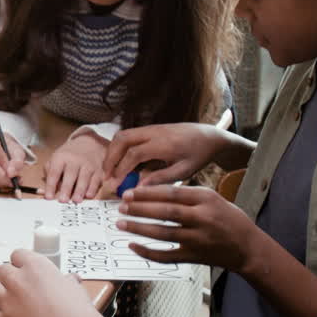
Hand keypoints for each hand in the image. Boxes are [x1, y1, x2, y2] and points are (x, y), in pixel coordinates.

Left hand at [0, 249, 105, 316]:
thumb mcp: (74, 286)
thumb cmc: (77, 311)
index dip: (22, 264)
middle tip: (19, 288)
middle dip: (9, 278)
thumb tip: (69, 280)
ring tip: (8, 300)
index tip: (26, 271)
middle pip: (1, 269)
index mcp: (35, 266)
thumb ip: (66, 280)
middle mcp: (17, 280)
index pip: (17, 254)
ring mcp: (8, 300)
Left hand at [43, 133, 106, 202]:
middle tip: (63, 200)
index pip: (54, 172)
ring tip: (76, 200)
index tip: (48, 197)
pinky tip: (88, 195)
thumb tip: (47, 191)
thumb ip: (49, 174)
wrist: (89, 144)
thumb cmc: (69, 155)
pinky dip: (92, 188)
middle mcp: (75, 160)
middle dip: (66, 188)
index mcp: (61, 157)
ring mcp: (88, 164)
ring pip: (84, 178)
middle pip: (70, 175)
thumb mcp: (55, 159)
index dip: (51, 185)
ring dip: (80, 190)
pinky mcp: (98, 170)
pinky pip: (96, 180)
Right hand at [102, 122, 226, 185]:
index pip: (134, 154)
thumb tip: (139, 188)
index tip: (115, 184)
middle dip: (110, 158)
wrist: (209, 136)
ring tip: (110, 170)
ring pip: (122, 135)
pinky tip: (120, 162)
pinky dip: (119, 148)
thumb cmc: (199, 155)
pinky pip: (129, 135)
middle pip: (122, 139)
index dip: (121, 169)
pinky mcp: (150, 128)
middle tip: (106, 176)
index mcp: (164, 144)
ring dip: (112, 151)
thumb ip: (161, 179)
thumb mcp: (184, 171)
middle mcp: (154, 132)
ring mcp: (151, 128)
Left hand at [117, 184, 265, 271]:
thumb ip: (188, 195)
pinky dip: (148, 252)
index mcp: (207, 199)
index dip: (148, 193)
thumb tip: (153, 192)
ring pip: (163, 233)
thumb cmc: (229, 219)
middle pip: (165, 212)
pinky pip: (166, 255)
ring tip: (121, 223)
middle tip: (121, 206)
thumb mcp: (213, 198)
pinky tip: (133, 246)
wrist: (248, 247)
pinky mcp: (194, 257)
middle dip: (140, 209)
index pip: (172, 193)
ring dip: (139, 228)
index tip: (130, 192)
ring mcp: (198, 239)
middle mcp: (203, 218)